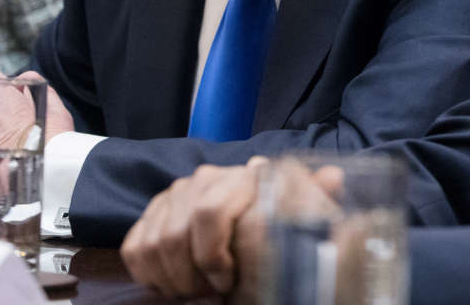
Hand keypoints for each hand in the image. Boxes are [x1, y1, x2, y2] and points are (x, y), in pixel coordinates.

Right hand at [123, 157, 345, 299]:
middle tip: (208, 298)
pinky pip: (136, 246)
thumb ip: (316, 197)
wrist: (256, 223)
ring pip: (152, 243)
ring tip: (193, 295)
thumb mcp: (305, 214)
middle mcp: (203, 178)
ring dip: (170, 280)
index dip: (212, 257)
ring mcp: (175, 194)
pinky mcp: (153, 213)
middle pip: (174, 235)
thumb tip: (333, 176)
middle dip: (189, 277)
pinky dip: (149, 274)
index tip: (227, 284)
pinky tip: (172, 287)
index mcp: (240, 177)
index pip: (209, 212)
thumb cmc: (282, 225)